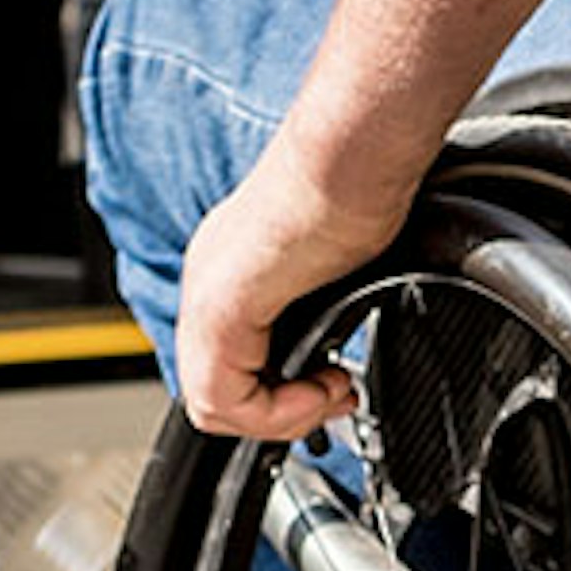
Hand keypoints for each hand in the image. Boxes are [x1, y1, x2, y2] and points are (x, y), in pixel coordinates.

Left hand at [173, 130, 413, 442]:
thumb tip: (345, 334)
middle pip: (217, 391)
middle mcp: (209, 280)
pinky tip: (322, 387)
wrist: (354, 153)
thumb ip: (322, 300)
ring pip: (214, 405)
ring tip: (332, 393)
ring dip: (283, 417)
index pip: (230, 361)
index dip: (281, 390)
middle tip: (336, 397)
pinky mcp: (220, 308)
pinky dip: (277, 411)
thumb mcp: (339, 259)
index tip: (334, 382)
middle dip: (283, 412)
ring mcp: (208, 294)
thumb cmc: (361, 182)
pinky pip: (224, 398)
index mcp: (233, 268)